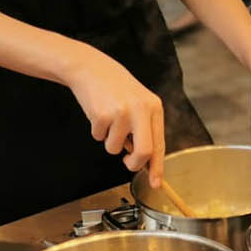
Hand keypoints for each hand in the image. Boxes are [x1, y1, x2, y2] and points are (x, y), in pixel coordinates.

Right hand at [65, 44, 166, 185]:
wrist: (91, 68)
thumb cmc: (115, 87)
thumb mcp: (138, 103)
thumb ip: (144, 128)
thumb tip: (146, 161)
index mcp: (154, 107)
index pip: (160, 144)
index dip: (157, 167)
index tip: (156, 183)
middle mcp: (141, 110)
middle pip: (143, 152)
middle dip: (133, 164)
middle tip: (126, 162)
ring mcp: (122, 112)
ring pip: (115, 148)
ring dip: (109, 140)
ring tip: (108, 120)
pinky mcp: (102, 115)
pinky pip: (99, 138)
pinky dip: (97, 131)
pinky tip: (98, 113)